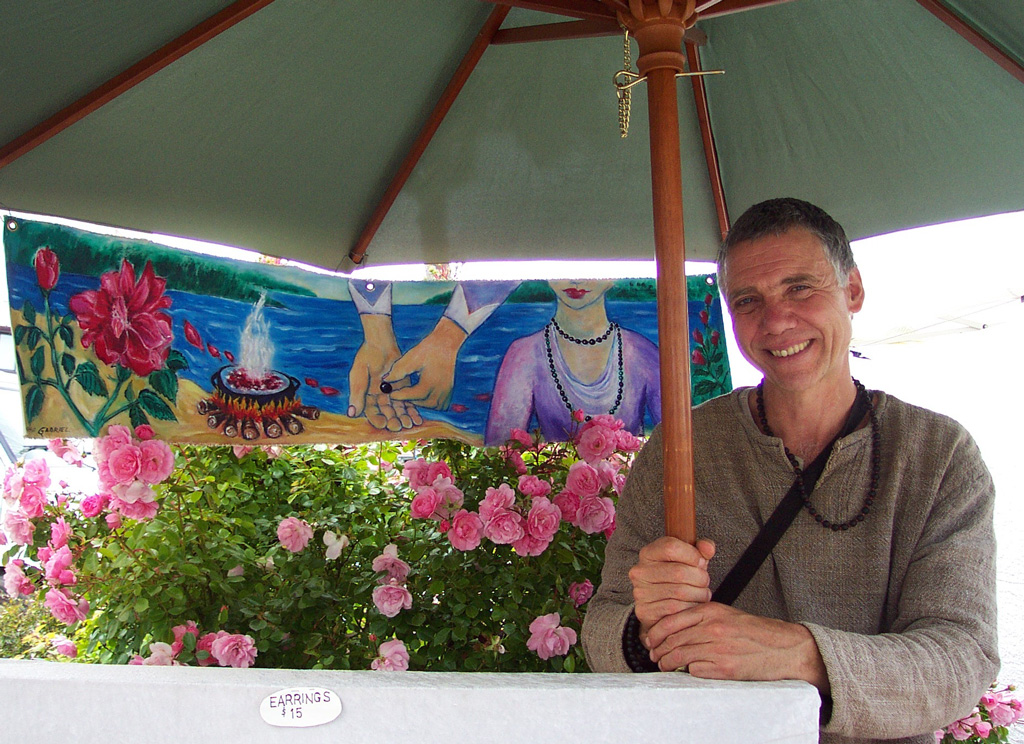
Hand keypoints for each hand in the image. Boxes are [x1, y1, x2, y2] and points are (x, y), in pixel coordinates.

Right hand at [348, 315, 421, 431]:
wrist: (381, 343)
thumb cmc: (366, 357)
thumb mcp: (359, 375)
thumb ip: (357, 394)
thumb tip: (352, 413)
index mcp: (366, 397)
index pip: (371, 412)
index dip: (377, 419)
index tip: (383, 424)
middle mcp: (379, 398)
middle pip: (386, 413)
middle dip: (393, 420)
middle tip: (399, 426)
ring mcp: (391, 394)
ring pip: (398, 410)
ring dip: (403, 417)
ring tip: (409, 424)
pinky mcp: (403, 389)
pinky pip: (408, 402)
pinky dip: (412, 410)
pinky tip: (417, 418)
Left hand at [384, 317, 466, 409]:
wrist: (445, 343)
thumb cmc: (428, 349)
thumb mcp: (411, 358)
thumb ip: (398, 371)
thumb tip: (385, 381)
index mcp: (432, 381)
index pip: (414, 395)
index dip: (400, 396)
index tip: (390, 394)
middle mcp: (441, 389)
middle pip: (422, 403)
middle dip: (409, 400)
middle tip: (399, 393)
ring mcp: (447, 391)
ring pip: (432, 406)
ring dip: (420, 402)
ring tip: (410, 393)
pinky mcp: (449, 391)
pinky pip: (440, 404)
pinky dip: (431, 403)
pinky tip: (423, 395)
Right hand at [629, 536, 715, 644]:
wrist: (661, 610)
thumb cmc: (678, 581)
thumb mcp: (689, 561)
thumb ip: (700, 550)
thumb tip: (708, 548)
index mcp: (648, 553)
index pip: (671, 547)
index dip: (692, 554)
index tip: (701, 562)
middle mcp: (640, 571)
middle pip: (679, 571)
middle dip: (700, 578)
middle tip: (704, 583)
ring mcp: (641, 592)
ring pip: (680, 592)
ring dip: (698, 594)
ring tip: (701, 594)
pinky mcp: (645, 611)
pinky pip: (676, 609)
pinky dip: (690, 608)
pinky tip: (693, 605)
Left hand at [646, 602, 829, 692]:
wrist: (783, 647)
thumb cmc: (754, 631)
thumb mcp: (726, 614)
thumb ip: (701, 618)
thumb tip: (674, 629)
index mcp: (711, 611)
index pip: (672, 620)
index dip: (656, 633)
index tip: (650, 640)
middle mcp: (712, 628)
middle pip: (673, 640)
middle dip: (659, 650)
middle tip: (654, 656)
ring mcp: (719, 648)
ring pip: (680, 656)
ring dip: (668, 663)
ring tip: (663, 665)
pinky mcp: (726, 668)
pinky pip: (695, 670)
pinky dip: (688, 672)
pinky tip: (687, 671)